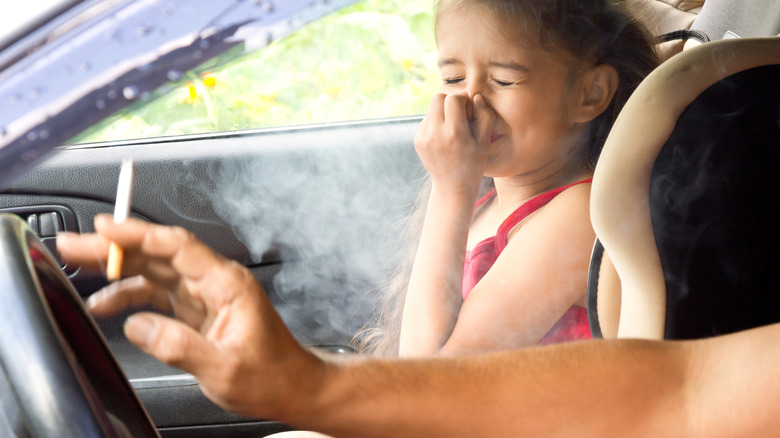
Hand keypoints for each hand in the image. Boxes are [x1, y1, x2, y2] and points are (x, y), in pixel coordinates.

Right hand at [56, 215, 322, 418]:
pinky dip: (131, 295)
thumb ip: (180, 346)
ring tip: (78, 269)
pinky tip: (107, 302)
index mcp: (227, 284)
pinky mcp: (198, 310)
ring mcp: (205, 294)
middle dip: (115, 247)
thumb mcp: (225, 368)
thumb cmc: (271, 376)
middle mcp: (215, 282)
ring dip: (117, 269)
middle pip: (159, 254)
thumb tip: (139, 326)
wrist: (291, 387)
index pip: (177, 247)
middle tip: (75, 244)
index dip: (139, 234)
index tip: (104, 229)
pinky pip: (159, 293)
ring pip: (155, 270)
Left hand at [414, 93, 494, 194]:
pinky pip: (426, 120)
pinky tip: (445, 135)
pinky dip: (436, 122)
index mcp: (454, 133)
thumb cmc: (474, 163)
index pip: (453, 98)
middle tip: (459, 114)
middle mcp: (435, 133)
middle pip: (438, 97)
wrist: (452, 187)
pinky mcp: (417, 140)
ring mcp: (423, 137)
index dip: (463, 100)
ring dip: (442, 110)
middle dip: (450, 101)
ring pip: (430, 107)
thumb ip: (484, 116)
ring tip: (453, 126)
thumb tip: (476, 97)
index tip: (469, 110)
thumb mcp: (485, 141)